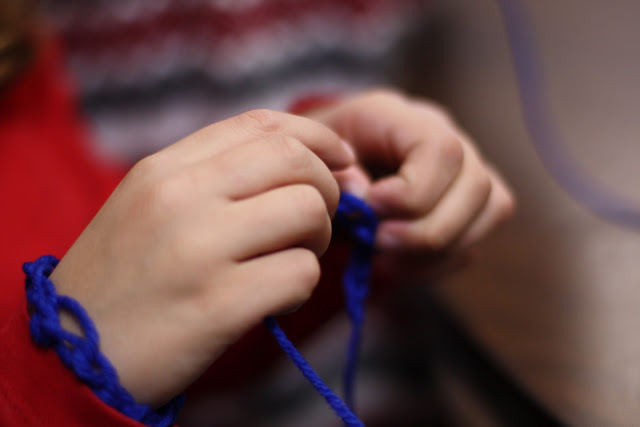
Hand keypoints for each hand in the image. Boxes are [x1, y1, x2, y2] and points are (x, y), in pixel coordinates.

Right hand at [49, 110, 353, 406]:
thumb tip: (300, 165)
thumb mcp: (147, 206)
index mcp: (164, 168)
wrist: (69, 353)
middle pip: (296, 161)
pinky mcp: (217, 303)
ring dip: (318, 240)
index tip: (340, 159)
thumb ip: (211, 178)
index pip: (260, 125)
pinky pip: (300, 273)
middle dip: (327, 190)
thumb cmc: (121, 279)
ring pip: (308, 211)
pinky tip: (275, 301)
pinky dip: (301, 287)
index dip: (316, 136)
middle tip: (314, 224)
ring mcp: (199, 248)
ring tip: (291, 262)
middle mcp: (180, 196)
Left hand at [310, 89, 514, 280]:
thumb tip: (363, 198)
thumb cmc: (320, 160)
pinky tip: (399, 265)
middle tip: (377, 242)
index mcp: (401, 116)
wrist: (329, 165)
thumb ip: (332, 173)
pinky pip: (477, 237)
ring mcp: (464, 168)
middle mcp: (446, 134)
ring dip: (437, 250)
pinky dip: (439, 263)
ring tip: (386, 259)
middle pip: (476, 184)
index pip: (441, 148)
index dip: (413, 190)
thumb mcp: (312, 158)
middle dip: (426, 229)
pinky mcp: (469, 203)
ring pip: (492, 210)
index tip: (371, 209)